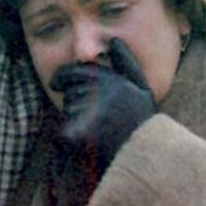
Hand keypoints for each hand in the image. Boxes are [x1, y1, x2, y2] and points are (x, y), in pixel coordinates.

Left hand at [49, 37, 157, 178]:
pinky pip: (62, 132)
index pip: (79, 71)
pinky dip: (69, 141)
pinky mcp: (75, 135)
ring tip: (97, 137)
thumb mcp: (143, 93)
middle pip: (72, 92)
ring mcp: (88, 113)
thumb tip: (114, 40)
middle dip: (73, 101)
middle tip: (88, 120)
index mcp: (116, 82)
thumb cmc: (144, 129)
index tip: (56, 83)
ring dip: (74, 121)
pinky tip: (86, 150)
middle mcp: (103, 93)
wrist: (149, 165)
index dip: (65, 76)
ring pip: (68, 112)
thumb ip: (128, 65)